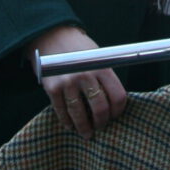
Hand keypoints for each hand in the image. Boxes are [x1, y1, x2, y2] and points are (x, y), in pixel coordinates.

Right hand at [31, 25, 127, 139]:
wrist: (52, 35)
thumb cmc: (78, 47)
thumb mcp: (98, 56)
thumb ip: (105, 76)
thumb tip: (113, 101)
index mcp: (102, 67)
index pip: (117, 96)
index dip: (118, 110)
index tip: (115, 116)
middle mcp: (87, 75)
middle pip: (100, 108)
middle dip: (102, 122)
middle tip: (101, 127)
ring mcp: (68, 82)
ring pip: (80, 114)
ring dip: (84, 127)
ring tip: (87, 133)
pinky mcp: (52, 87)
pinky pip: (61, 111)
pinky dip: (67, 121)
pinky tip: (70, 126)